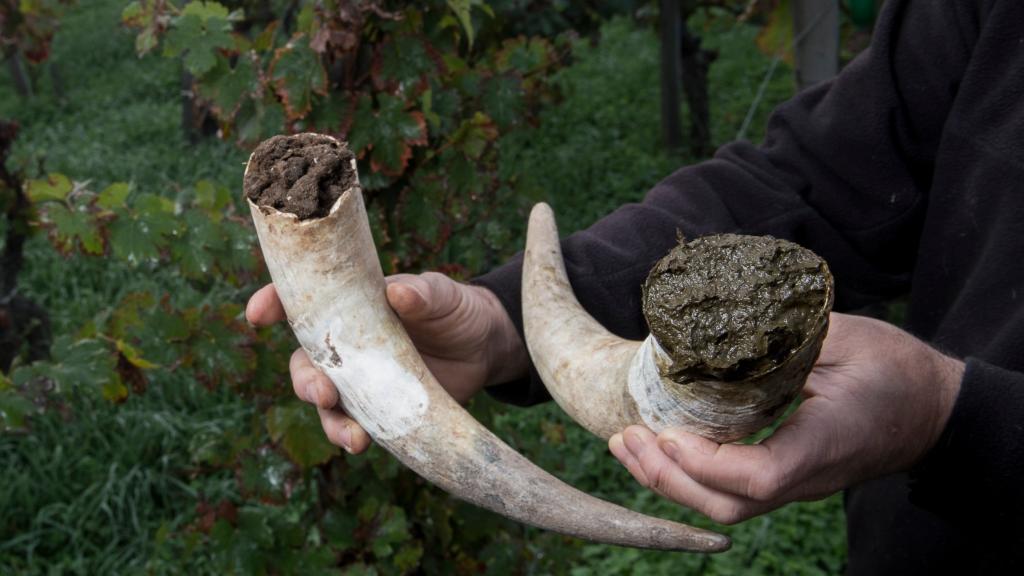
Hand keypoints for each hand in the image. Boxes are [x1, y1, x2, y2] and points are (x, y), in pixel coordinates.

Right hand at [246, 272, 527, 453]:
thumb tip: (399, 292)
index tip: (258, 313)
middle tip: (323, 392)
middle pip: (304, 363)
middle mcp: (345, 346)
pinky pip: (353, 426)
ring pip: (325, 403)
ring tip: (351, 435)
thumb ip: (421, 292)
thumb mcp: (441, 295)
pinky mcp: (377, 409)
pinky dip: (351, 437)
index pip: (301, 302)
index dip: (273, 304)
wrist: (482, 348)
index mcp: (349, 307)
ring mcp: (358, 380)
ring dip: (329, 420)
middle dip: (305, 380)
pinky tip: (361, 444)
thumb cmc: (453, 309)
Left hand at [608, 312, 964, 523]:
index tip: (667, 432)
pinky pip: (732, 489)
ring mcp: (796, 482)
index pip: (759, 476)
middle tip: (624, 436)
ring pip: (726, 503)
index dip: (706, 462)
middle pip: (728, 503)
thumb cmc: (895, 370)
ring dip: (670, 480)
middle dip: (667, 478)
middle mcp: (806, 475)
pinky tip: (661, 447)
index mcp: (824, 443)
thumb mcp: (845, 338)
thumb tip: (716, 324)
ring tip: (627, 444)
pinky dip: (689, 474)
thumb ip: (784, 336)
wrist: (933, 409)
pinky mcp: (786, 475)